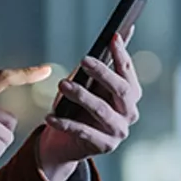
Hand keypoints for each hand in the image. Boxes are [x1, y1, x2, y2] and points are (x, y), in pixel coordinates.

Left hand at [39, 31, 142, 180]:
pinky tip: (49, 116)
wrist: (65, 141)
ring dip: (82, 96)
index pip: (128, 71)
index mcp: (131, 94)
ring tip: (62, 84)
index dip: (122, 54)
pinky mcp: (104, 146)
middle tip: (84, 59)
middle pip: (122, 90)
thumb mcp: (89, 82)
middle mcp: (130, 113)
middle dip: (103, 73)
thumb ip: (104, 62)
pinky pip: (84, 132)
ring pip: (102, 110)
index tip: (112, 37)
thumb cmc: (80, 105)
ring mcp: (119, 131)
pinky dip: (65, 123)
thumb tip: (119, 33)